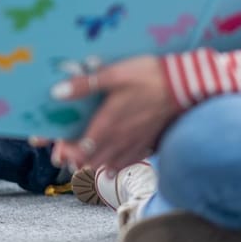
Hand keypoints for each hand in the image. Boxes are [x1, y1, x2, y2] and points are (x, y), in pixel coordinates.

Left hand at [49, 55, 179, 169]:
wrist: (185, 85)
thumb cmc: (148, 77)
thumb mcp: (113, 74)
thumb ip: (84, 85)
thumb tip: (55, 93)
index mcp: (107, 124)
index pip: (80, 150)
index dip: (66, 151)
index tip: (59, 144)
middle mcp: (119, 140)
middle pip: (92, 161)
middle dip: (76, 160)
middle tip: (67, 152)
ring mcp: (134, 144)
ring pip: (109, 165)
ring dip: (95, 165)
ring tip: (85, 161)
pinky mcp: (148, 144)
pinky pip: (128, 163)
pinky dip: (115, 166)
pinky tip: (111, 167)